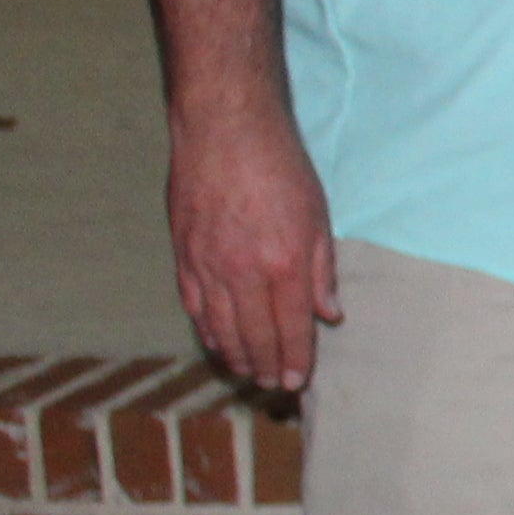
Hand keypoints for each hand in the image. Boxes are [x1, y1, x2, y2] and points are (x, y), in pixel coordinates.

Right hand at [168, 91, 340, 392]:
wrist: (225, 129)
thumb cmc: (280, 167)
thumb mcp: (318, 216)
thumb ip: (322, 270)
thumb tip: (329, 315)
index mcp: (285, 264)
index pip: (293, 328)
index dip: (296, 359)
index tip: (297, 382)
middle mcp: (244, 272)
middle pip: (255, 336)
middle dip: (267, 366)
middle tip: (274, 384)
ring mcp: (209, 265)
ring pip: (221, 328)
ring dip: (236, 355)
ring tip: (248, 372)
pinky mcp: (183, 254)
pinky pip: (194, 305)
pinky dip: (206, 329)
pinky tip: (216, 342)